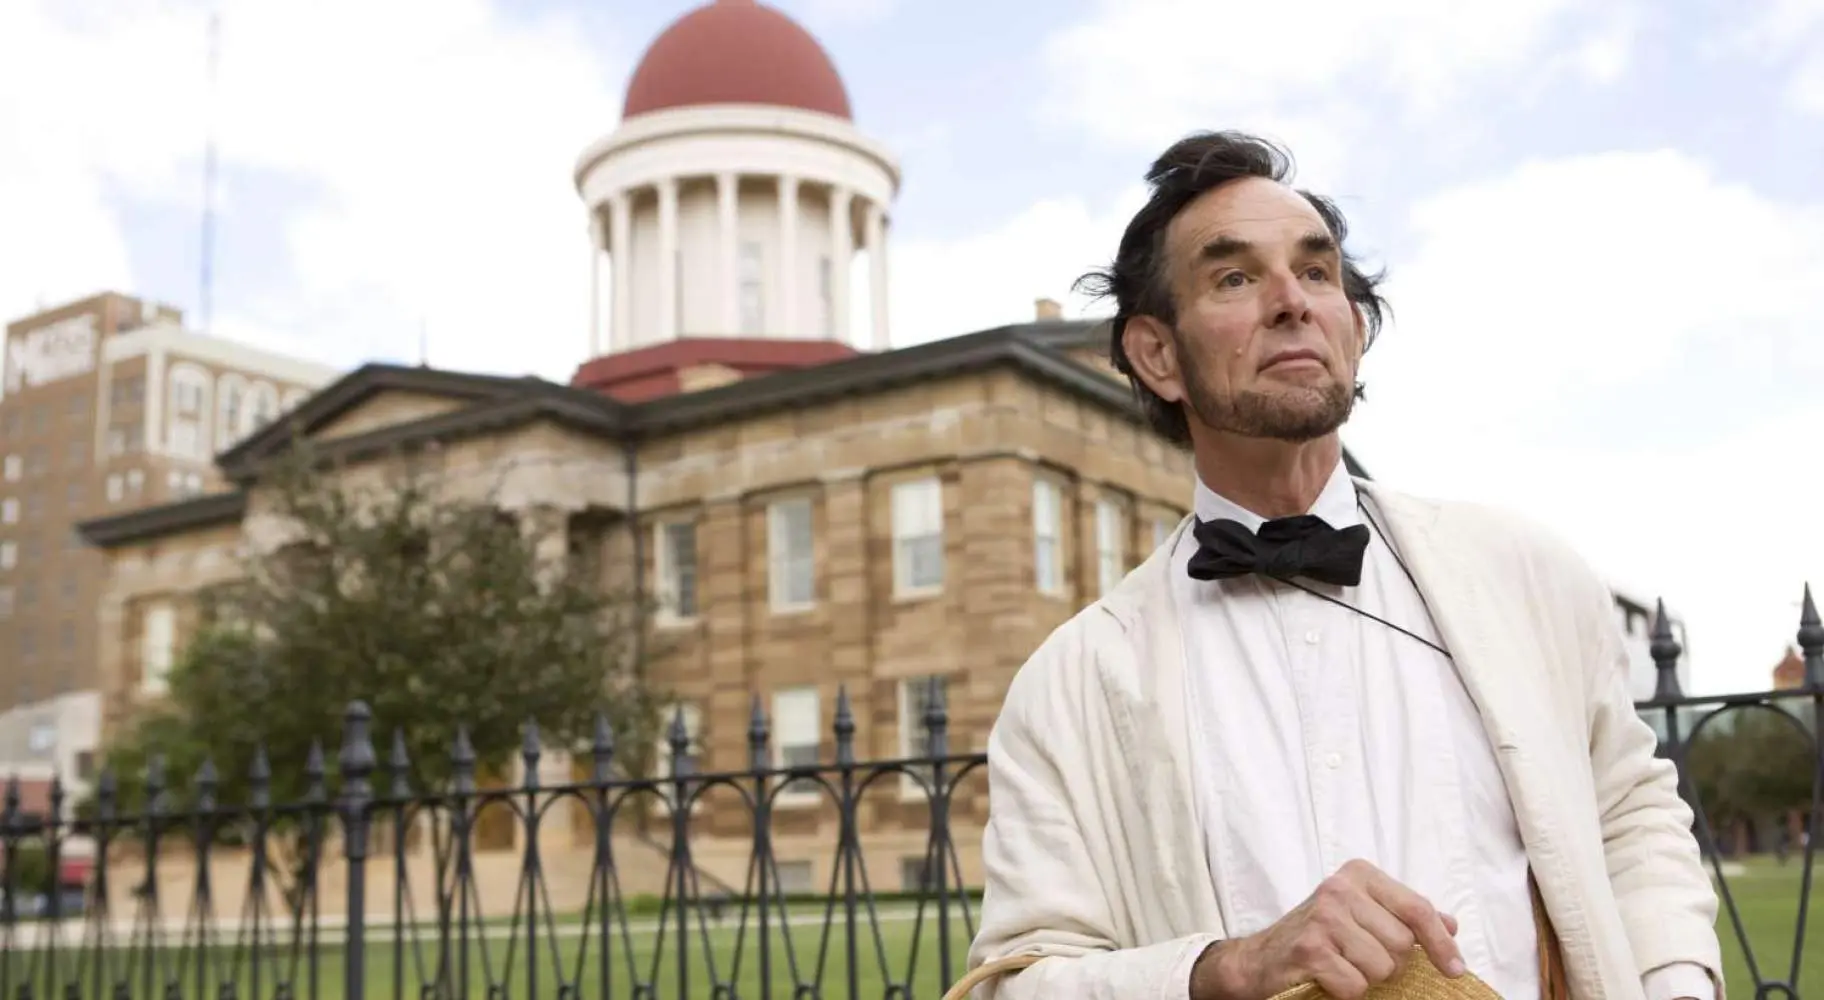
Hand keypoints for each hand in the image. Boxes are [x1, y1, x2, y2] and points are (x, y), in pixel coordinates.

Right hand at [1189, 859, 1464, 999]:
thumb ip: (1405, 916)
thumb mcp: (1363, 916)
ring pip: (1382, 967)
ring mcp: (1323, 917)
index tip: (1455, 969)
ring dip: (1367, 978)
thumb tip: (1451, 924)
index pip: (1417, 908)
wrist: (1261, 960)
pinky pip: (1356, 985)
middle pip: (1402, 943)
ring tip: (1343, 966)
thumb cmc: (1318, 937)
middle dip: (1391, 964)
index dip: (1441, 943)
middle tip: (1362, 960)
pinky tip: (1328, 978)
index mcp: (1358, 875)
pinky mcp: (1310, 949)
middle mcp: (1339, 888)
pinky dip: (1347, 991)